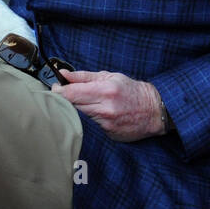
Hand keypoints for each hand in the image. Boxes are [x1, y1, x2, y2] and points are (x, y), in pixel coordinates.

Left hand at [52, 70, 166, 140]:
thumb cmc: (132, 91)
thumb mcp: (110, 77)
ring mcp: (106, 124)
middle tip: (66, 95)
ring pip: (80, 117)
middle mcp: (105, 109)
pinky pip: (90, 126)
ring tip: (88, 104)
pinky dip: (89, 120)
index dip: (58, 91)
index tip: (55, 88)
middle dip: (66, 100)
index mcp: (105, 91)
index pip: (71, 94)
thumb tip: (63, 74)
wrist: (154, 111)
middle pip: (72, 106)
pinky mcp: (108, 134)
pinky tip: (98, 115)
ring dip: (78, 110)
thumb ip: (84, 76)